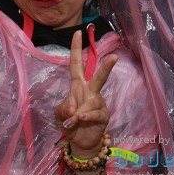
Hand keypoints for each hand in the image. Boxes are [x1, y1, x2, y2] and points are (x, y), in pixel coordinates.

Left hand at [54, 31, 116, 156]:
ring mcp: (98, 103)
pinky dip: (87, 116)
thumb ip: (63, 109)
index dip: (76, 49)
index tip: (77, 33)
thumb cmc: (69, 122)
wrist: (79, 141)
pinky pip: (96, 113)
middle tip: (114, 57)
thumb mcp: (59, 115)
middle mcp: (90, 91)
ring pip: (92, 101)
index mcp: (77, 85)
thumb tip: (73, 107)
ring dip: (79, 112)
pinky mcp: (104, 115)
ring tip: (72, 121)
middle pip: (99, 77)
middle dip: (106, 67)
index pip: (76, 64)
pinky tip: (81, 119)